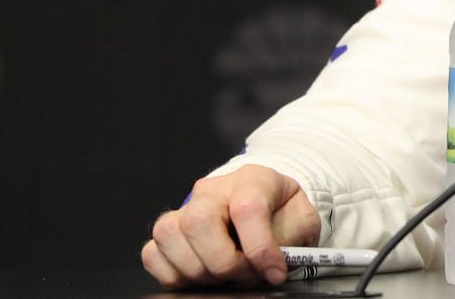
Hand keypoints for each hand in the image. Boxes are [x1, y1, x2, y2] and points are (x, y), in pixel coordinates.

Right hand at [142, 165, 320, 288]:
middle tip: (245, 274)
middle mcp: (213, 190)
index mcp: (253, 180)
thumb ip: (290, 241)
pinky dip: (175, 275)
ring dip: (199, 271)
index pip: (248, 208)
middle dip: (223, 261)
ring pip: (170, 236)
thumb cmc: (282, 216)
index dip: (260, 247)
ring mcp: (185, 208)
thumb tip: (271, 268)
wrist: (268, 211)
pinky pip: (152, 254)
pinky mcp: (167, 231)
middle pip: (199, 221)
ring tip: (226, 275)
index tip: (274, 271)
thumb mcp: (302, 223)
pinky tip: (201, 275)